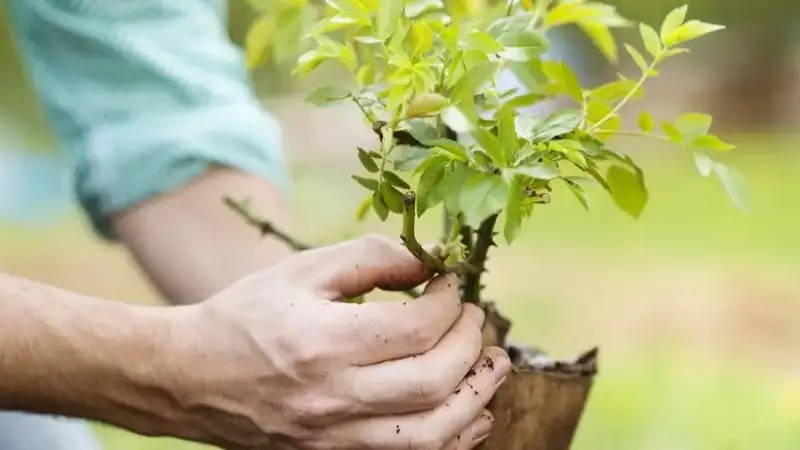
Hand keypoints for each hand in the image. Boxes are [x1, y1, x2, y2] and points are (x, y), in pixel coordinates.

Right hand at [164, 234, 510, 448]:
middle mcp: (331, 397)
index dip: (449, 302)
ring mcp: (333, 438)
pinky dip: (452, 439)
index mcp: (321, 342)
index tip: (452, 285)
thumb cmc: (246, 316)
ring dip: (477, 398)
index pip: (416, 328)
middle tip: (476, 318)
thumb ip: (370, 258)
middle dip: (470, 344)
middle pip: (433, 381)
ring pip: (431, 433)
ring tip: (493, 365)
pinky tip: (471, 413)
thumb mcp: (303, 271)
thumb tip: (430, 262)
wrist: (189, 377)